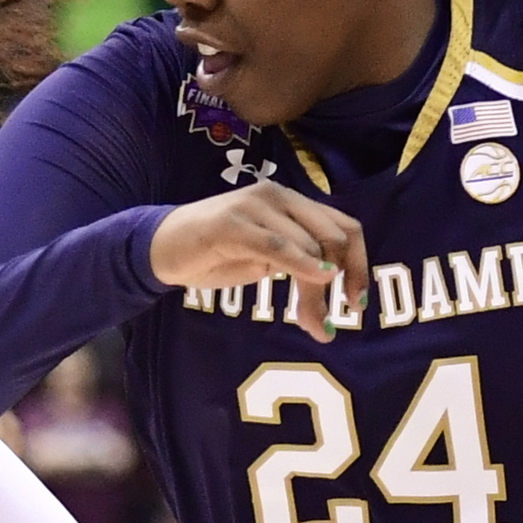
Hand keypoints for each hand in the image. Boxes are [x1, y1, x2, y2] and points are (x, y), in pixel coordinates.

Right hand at [149, 184, 369, 344]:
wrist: (163, 247)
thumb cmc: (216, 254)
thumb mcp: (267, 260)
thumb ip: (300, 266)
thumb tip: (334, 291)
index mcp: (292, 202)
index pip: (344, 226)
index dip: (359, 264)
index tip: (357, 301)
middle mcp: (279, 197)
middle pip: (333, 238)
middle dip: (342, 283)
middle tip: (330, 322)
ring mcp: (255, 206)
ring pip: (308, 248)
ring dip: (316, 293)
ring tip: (313, 325)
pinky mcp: (233, 223)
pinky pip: (278, 245)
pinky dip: (303, 265)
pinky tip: (318, 282)